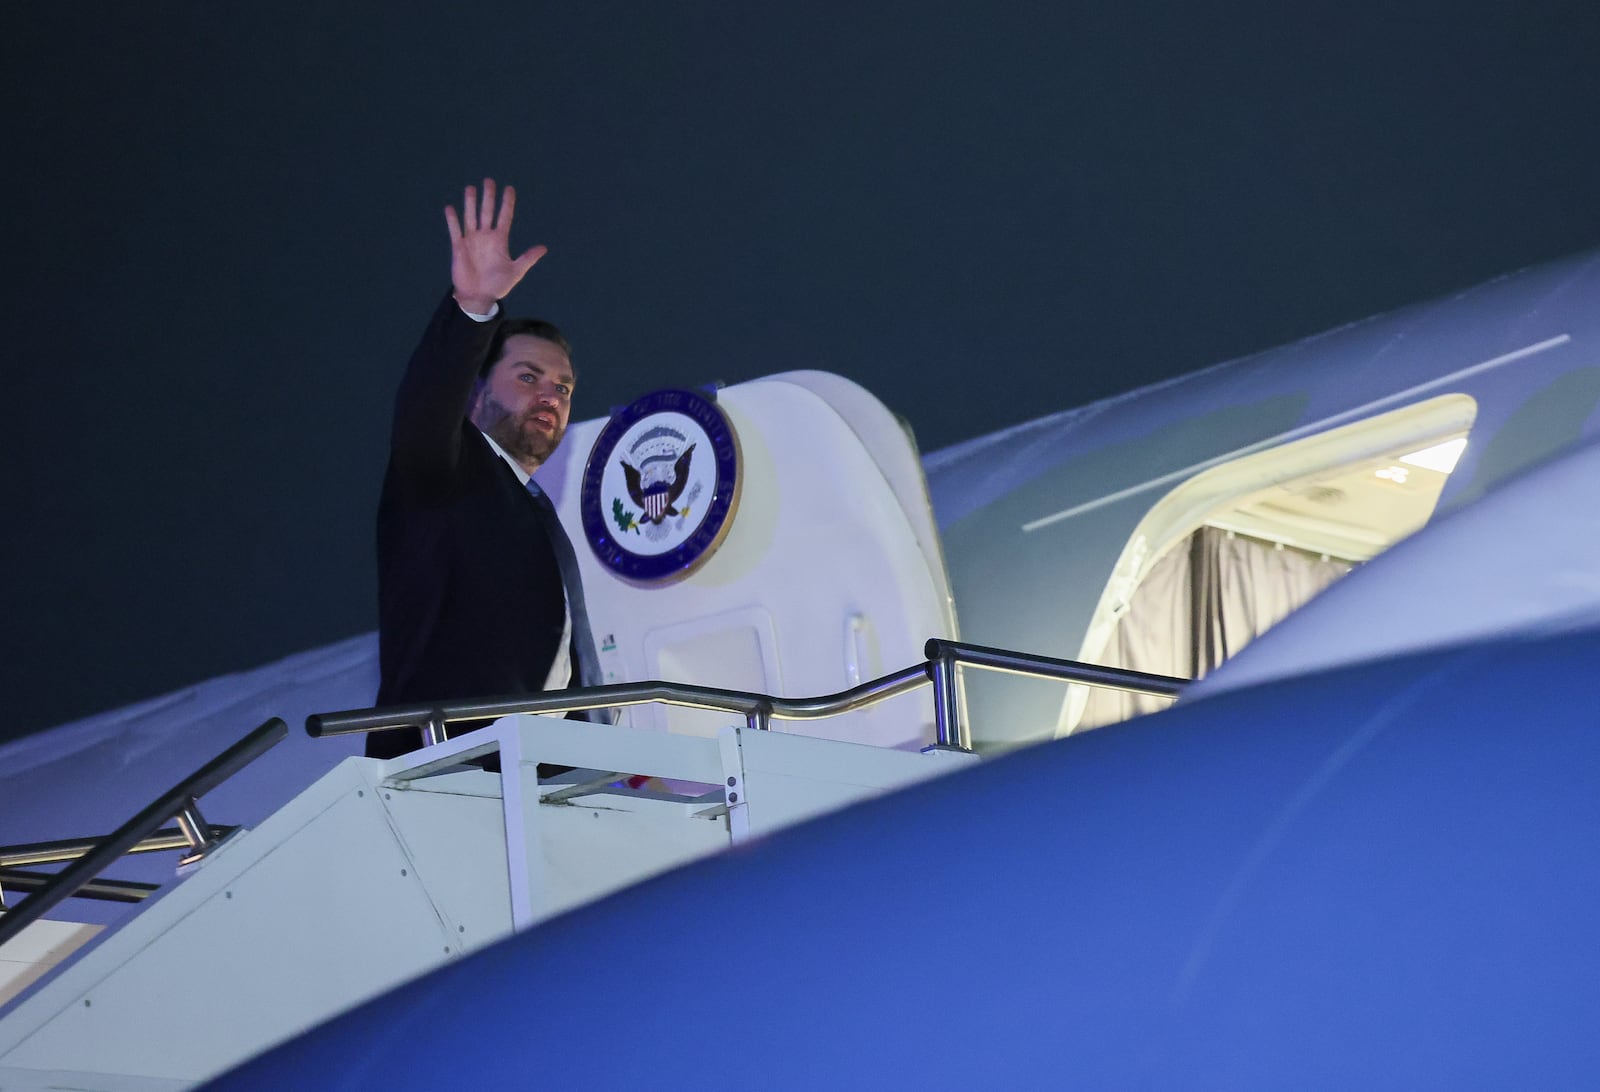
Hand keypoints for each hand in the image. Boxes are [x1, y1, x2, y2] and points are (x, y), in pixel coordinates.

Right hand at [444, 178, 546, 311]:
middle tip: (489, 181)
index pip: (504, 217)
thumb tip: (544, 248)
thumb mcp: (516, 271)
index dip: (507, 203)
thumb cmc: (498, 285)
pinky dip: (452, 220)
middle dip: (488, 197)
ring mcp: (471, 240)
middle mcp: (485, 236)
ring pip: (471, 217)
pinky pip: (455, 230)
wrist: (479, 296)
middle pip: (487, 212)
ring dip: (470, 203)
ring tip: (471, 188)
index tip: (509, 188)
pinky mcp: (459, 247)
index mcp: (500, 240)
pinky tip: (451, 208)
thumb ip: (528, 258)